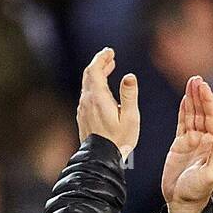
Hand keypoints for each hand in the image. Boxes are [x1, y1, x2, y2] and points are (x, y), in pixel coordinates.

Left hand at [77, 47, 138, 162]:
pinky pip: (87, 95)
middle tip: (111, 57)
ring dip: (97, 74)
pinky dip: (95, 86)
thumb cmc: (119, 140)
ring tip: (109, 69)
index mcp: (98, 98)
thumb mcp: (130, 118)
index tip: (110, 51)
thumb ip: (129, 95)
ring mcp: (83, 110)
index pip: (94, 70)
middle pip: (89, 75)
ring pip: (87, 85)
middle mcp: (87, 101)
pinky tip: (103, 90)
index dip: (101, 58)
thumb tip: (129, 76)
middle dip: (99, 63)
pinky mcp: (83, 117)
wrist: (100, 160)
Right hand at [161, 76, 212, 212]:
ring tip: (191, 82)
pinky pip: (183, 123)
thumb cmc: (197, 191)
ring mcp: (193, 141)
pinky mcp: (181, 144)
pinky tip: (185, 98)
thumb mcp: (210, 174)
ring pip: (194, 115)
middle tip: (196, 79)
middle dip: (201, 95)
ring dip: (193, 99)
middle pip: (204, 112)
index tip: (204, 87)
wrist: (181, 201)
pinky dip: (184, 110)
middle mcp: (206, 140)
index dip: (209, 101)